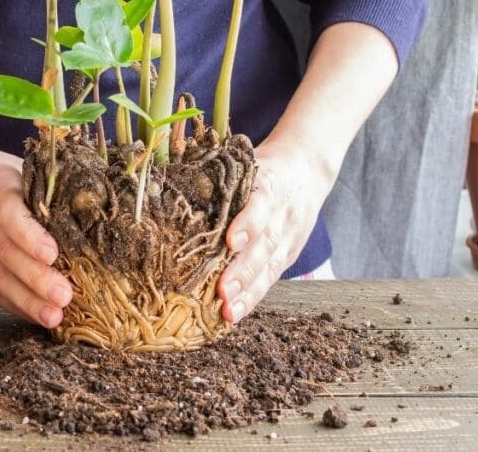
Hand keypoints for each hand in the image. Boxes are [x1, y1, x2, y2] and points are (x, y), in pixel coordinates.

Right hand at [0, 141, 72, 328]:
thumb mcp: (11, 166)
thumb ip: (39, 186)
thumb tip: (88, 206)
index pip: (11, 211)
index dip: (29, 234)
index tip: (52, 254)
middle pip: (7, 251)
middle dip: (36, 278)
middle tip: (64, 297)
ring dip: (26, 299)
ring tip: (53, 317)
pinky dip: (12, 303)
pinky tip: (33, 316)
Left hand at [216, 140, 334, 322]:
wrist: (306, 169)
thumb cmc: (262, 167)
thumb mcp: (246, 163)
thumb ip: (219, 177)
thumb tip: (171, 184)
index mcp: (269, 186)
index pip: (260, 206)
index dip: (247, 224)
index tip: (230, 241)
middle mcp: (282, 215)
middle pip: (264, 245)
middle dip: (243, 271)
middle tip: (222, 291)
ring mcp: (288, 238)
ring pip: (269, 267)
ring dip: (248, 292)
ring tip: (228, 311)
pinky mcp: (288, 256)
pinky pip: (270, 278)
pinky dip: (252, 298)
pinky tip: (234, 314)